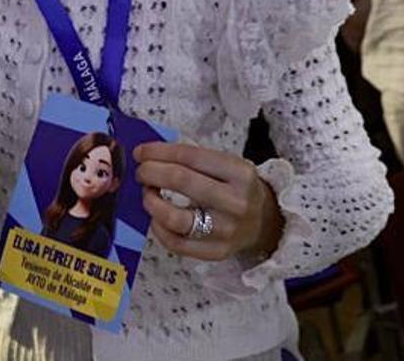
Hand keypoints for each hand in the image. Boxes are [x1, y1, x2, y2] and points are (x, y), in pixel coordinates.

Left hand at [134, 142, 282, 261]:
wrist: (263, 223)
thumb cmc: (235, 187)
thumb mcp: (226, 165)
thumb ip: (191, 159)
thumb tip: (147, 155)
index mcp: (239, 173)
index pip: (190, 157)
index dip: (158, 152)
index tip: (140, 152)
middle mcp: (235, 202)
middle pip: (180, 181)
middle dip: (150, 172)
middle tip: (141, 171)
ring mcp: (226, 230)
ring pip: (175, 217)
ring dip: (151, 201)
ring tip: (148, 193)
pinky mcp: (216, 252)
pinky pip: (176, 243)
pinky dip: (158, 228)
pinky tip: (156, 217)